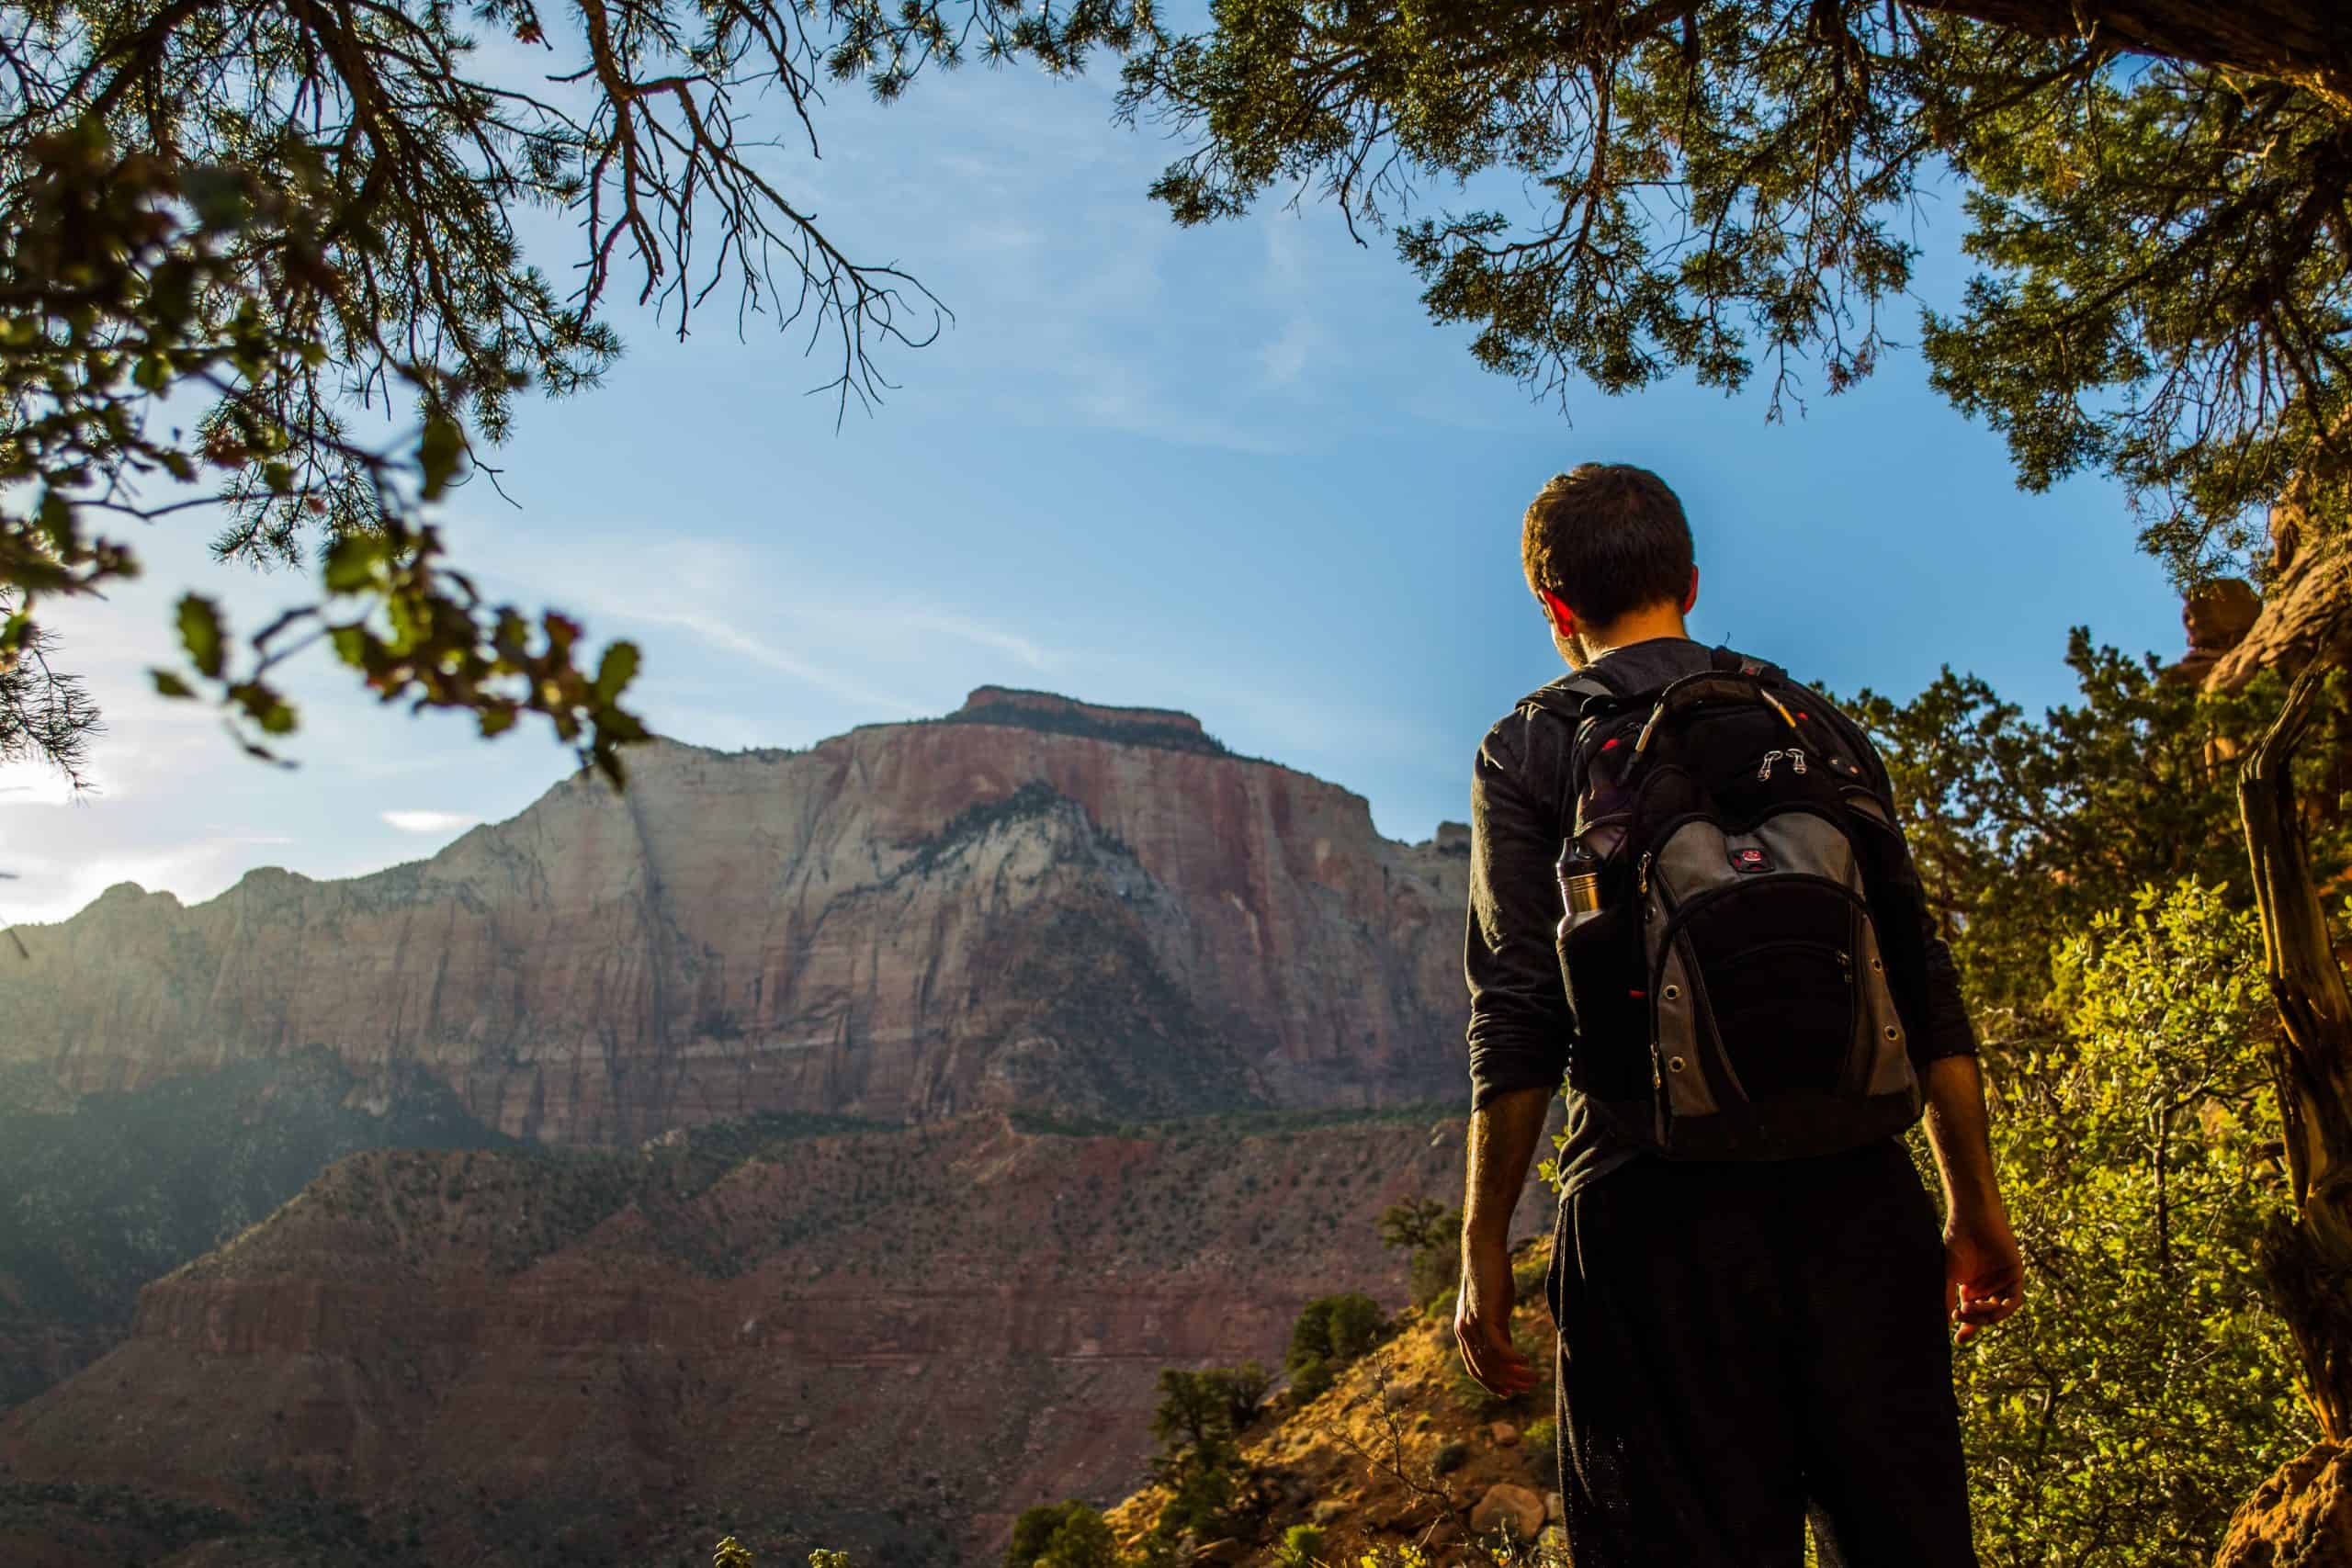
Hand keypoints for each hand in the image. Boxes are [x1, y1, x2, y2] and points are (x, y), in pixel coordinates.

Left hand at [1455, 1234, 1537, 1398]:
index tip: (1510, 1393)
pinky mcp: (1484, 1316)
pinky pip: (1497, 1347)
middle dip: (1507, 1383)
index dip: (1492, 1384)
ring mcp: (1473, 1325)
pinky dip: (1512, 1359)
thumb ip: (1499, 1332)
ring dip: (1514, 1374)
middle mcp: (1465, 1332)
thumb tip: (1509, 1353)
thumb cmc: (1491, 1278)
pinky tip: (1527, 1362)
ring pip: (1491, 1362)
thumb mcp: (1495, 1310)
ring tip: (1534, 1377)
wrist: (1483, 1251)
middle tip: (1529, 1387)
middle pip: (1484, 1370)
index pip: (1476, 1368)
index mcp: (1466, 1332)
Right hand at [1945, 1202, 2023, 1343]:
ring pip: (2000, 1310)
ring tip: (1970, 1307)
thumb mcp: (1948, 1275)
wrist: (1971, 1220)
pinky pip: (2015, 1299)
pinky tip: (1991, 1306)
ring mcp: (2002, 1282)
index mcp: (1971, 1288)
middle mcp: (1988, 1288)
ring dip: (1986, 1314)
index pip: (1972, 1315)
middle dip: (1974, 1321)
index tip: (1958, 1341)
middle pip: (1986, 1316)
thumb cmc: (1956, 1243)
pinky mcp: (2016, 1275)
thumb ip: (1949, 1298)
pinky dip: (2005, 1307)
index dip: (1967, 1329)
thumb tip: (1947, 1322)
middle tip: (1960, 1316)